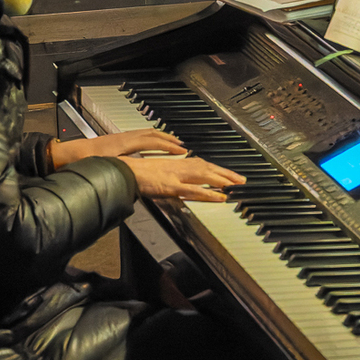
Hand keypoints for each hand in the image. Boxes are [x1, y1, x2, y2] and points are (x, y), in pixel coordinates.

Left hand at [49, 129, 186, 168]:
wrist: (69, 154)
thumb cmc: (85, 159)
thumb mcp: (108, 165)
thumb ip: (125, 170)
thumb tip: (141, 174)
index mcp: (125, 143)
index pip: (152, 142)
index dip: (168, 146)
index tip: (181, 151)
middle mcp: (125, 137)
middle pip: (152, 134)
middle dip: (168, 139)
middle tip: (181, 145)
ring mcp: (121, 137)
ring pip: (146, 132)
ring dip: (160, 136)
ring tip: (170, 141)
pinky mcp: (116, 139)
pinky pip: (139, 134)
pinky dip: (150, 137)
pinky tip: (151, 143)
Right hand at [119, 155, 245, 201]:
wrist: (119, 171)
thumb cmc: (132, 173)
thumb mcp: (154, 172)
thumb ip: (168, 176)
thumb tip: (177, 182)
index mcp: (173, 163)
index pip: (199, 163)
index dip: (215, 168)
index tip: (227, 173)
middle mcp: (177, 166)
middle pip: (207, 167)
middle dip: (225, 173)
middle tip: (240, 180)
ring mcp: (174, 175)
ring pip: (204, 176)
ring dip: (222, 180)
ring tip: (236, 185)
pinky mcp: (170, 185)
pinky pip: (193, 190)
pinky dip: (208, 193)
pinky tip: (220, 196)